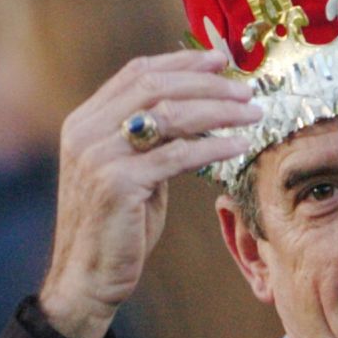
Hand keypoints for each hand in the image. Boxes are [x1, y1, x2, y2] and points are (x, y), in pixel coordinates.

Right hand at [40, 50, 258, 337]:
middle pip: (155, 86)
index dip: (181, 62)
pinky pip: (175, 156)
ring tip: (252, 114)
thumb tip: (196, 116)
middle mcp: (86, 130)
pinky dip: (212, 147)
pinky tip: (239, 146)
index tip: (220, 60)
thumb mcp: (133, 175)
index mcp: (86, 120)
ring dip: (217, 110)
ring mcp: (99, 155)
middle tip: (246, 89)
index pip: (137, 73)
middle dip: (207, 83)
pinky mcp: (117, 183)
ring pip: (168, 116)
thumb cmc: (118, 229)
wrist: (87, 277)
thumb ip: (152, 143)